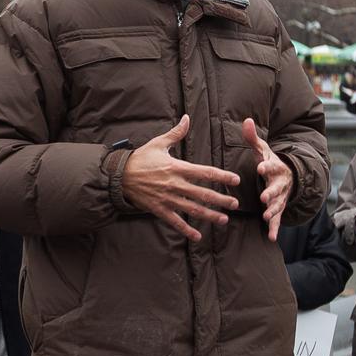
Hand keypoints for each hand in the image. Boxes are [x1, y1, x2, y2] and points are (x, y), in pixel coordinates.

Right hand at [121, 115, 238, 240]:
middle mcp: (174, 184)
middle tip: (235, 204)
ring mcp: (167, 199)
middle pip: (203, 194)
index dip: (222, 176)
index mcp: (177, 167)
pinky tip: (198, 236)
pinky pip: (175, 222)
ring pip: (192, 209)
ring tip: (224, 219)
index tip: (235, 180)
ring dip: (210, 215)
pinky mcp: (159, 209)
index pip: (205, 172)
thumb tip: (186, 118)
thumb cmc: (140, 158)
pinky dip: (186, 230)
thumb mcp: (158, 143)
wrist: (119, 175)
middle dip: (221, 199)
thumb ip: (176, 133)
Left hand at [242, 118, 293, 241]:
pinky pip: (278, 220)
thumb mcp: (263, 149)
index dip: (266, 166)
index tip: (260, 166)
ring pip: (278, 205)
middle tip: (263, 197)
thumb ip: (253, 138)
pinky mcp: (279, 209)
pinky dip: (274, 228)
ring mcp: (281, 197)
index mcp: (274, 167)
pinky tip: (270, 238)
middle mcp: (280, 183)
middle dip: (271, 192)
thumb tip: (246, 120)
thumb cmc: (270, 162)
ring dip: (272, 211)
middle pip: (276, 188)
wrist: (291, 176)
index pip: (271, 165)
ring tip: (265, 217)